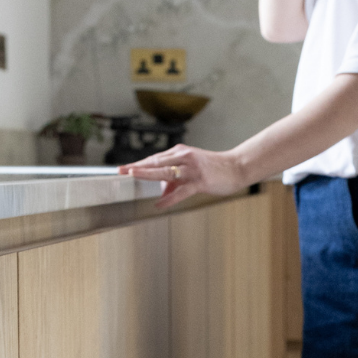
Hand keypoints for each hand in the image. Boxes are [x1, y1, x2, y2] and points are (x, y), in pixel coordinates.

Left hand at [119, 144, 246, 207]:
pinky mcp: (200, 181)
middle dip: (137, 166)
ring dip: (148, 174)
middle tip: (120, 170)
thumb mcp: (191, 171)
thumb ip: (175, 181)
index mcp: (179, 153)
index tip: (122, 168)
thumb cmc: (214, 169)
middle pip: (155, 162)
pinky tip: (159, 204)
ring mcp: (191, 169)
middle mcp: (183, 157)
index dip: (137, 164)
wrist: (237, 167)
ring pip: (165, 172)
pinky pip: (181, 191)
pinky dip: (169, 198)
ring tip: (133, 176)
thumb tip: (162, 194)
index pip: (154, 159)